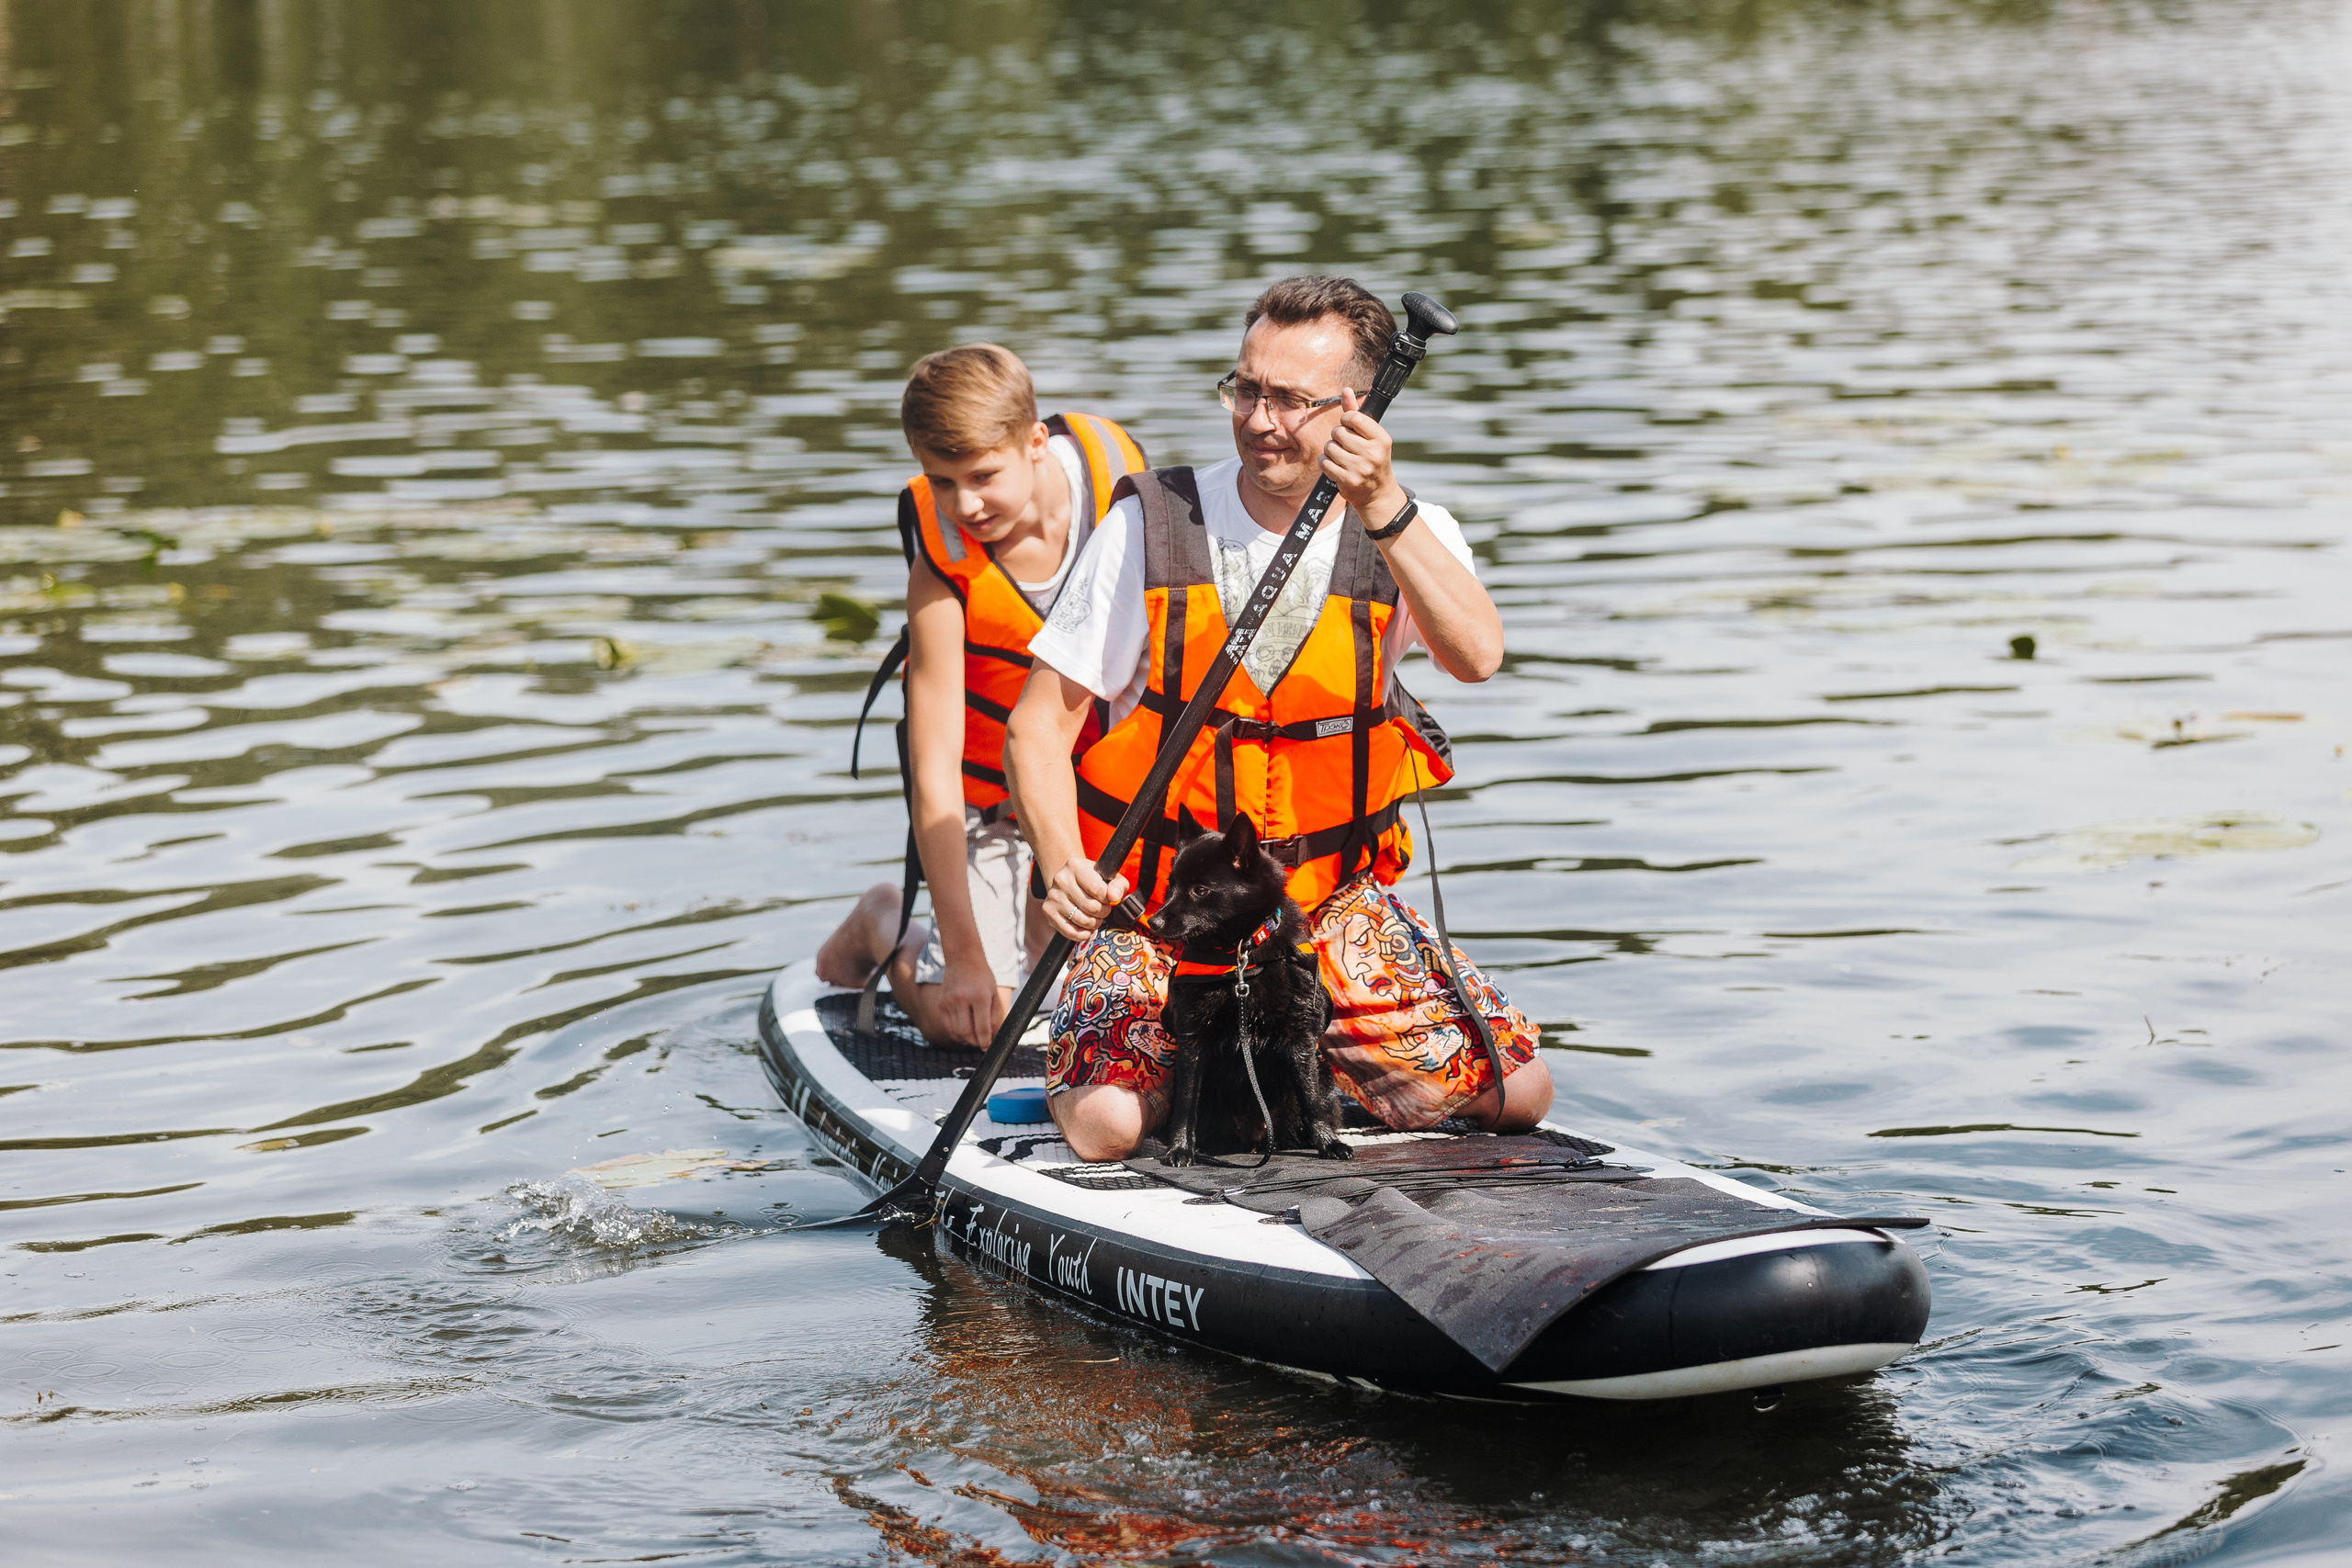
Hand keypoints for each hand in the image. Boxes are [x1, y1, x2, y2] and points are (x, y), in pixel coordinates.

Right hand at [936, 951, 1003, 1048]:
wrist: (963, 959)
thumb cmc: (982, 977)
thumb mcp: (994, 994)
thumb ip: (995, 1016)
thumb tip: (992, 1037)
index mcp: (979, 997)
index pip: (981, 1028)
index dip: (985, 1041)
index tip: (987, 1046)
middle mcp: (962, 999)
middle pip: (966, 1033)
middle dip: (975, 1042)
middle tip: (981, 1043)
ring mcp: (949, 1002)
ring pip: (956, 1032)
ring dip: (966, 1039)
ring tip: (974, 1036)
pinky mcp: (941, 1004)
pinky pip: (948, 1025)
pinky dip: (956, 1032)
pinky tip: (964, 1029)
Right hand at [1043, 855, 1129, 940]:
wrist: (1069, 882)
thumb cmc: (1092, 880)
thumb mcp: (1108, 877)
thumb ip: (1117, 885)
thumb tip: (1114, 896)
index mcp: (1075, 866)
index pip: (1098, 890)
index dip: (1108, 900)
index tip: (1108, 899)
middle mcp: (1061, 879)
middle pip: (1092, 907)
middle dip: (1103, 912)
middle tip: (1102, 908)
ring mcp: (1053, 895)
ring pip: (1082, 921)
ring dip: (1094, 923)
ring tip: (1094, 916)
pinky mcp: (1048, 910)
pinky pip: (1070, 931)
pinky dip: (1082, 934)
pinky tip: (1086, 928)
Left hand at [1320, 387, 1405, 523]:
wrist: (1377, 492)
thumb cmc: (1372, 458)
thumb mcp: (1370, 436)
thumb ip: (1356, 413)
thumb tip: (1346, 390)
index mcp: (1381, 438)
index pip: (1354, 417)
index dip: (1346, 420)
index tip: (1349, 427)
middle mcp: (1372, 452)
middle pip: (1338, 432)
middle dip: (1337, 437)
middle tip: (1346, 445)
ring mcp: (1360, 468)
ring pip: (1329, 447)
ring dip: (1330, 451)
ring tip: (1341, 457)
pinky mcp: (1348, 480)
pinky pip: (1324, 463)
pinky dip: (1325, 463)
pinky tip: (1335, 466)